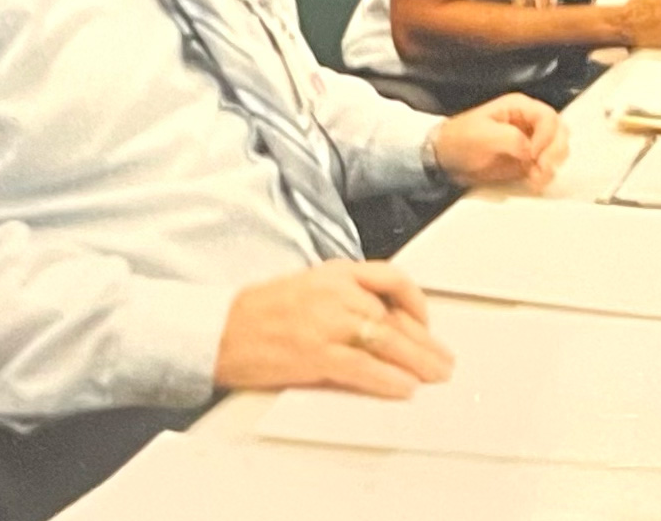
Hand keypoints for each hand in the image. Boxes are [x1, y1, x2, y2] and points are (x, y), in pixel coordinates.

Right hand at [214, 261, 453, 397]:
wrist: (218, 330)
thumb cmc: (257, 314)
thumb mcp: (308, 289)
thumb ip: (345, 300)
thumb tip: (381, 327)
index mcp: (335, 272)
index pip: (392, 280)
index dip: (417, 304)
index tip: (427, 325)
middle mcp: (335, 292)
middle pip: (395, 317)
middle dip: (425, 343)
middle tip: (442, 361)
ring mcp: (326, 322)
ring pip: (386, 341)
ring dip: (416, 363)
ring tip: (433, 377)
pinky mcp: (314, 353)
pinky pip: (362, 367)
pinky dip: (387, 379)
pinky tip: (403, 388)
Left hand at [434, 93, 568, 189]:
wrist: (446, 160)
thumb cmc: (460, 140)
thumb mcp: (482, 134)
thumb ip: (511, 138)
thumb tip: (530, 151)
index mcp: (519, 107)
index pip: (548, 117)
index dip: (547, 136)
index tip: (534, 154)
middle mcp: (529, 122)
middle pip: (560, 132)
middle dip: (554, 151)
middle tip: (542, 166)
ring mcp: (530, 141)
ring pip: (558, 148)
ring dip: (552, 163)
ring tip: (536, 175)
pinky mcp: (527, 160)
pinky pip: (547, 165)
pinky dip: (545, 174)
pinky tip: (533, 180)